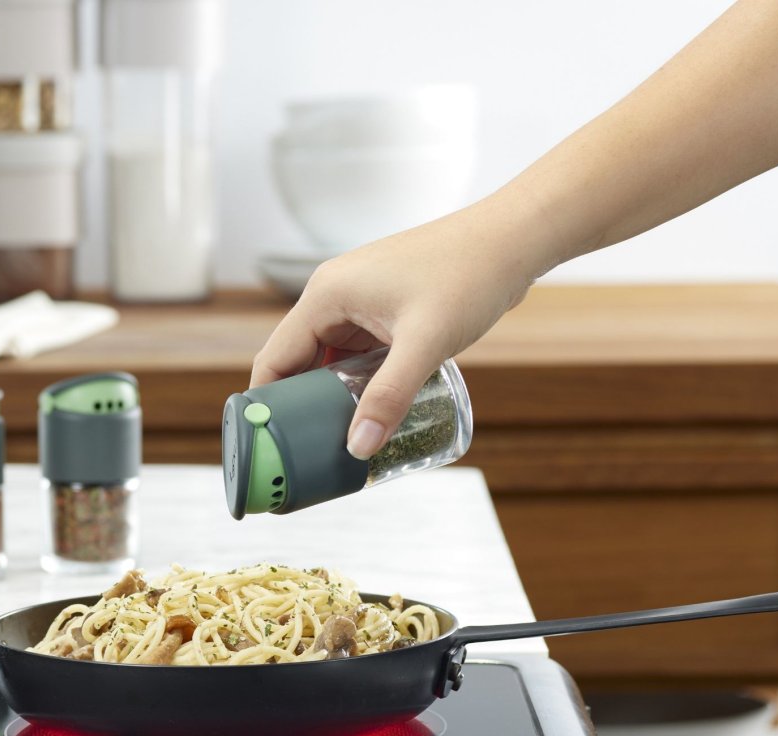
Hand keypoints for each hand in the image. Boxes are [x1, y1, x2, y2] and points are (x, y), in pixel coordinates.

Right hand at [250, 199, 541, 457]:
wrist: (512, 240)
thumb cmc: (469, 275)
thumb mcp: (426, 342)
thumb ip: (390, 396)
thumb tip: (359, 447)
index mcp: (326, 295)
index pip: (275, 357)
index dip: (266, 403)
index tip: (266, 444)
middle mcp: (334, 296)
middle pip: (297, 362)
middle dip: (298, 406)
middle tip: (303, 453)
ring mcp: (359, 302)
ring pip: (328, 361)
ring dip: (329, 397)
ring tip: (333, 441)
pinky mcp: (383, 311)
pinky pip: (356, 355)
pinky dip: (355, 383)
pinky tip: (368, 411)